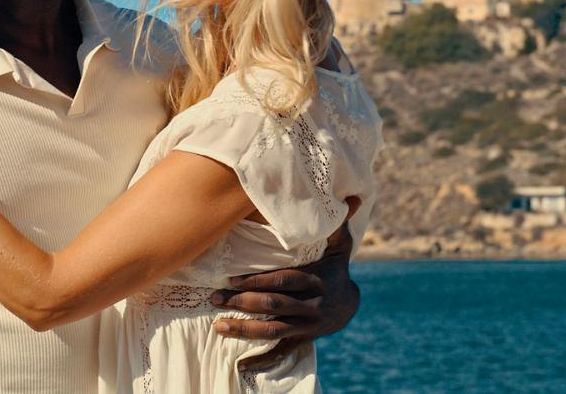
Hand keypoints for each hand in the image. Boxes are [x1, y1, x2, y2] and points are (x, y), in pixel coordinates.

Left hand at [209, 203, 361, 371]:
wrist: (350, 306)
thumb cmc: (335, 270)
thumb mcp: (339, 248)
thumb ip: (336, 226)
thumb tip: (349, 197)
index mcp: (316, 281)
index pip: (284, 281)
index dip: (259, 280)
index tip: (232, 278)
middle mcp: (311, 306)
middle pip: (274, 306)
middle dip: (243, 303)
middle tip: (215, 298)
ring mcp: (305, 327)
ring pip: (272, 331)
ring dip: (244, 330)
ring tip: (217, 326)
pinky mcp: (300, 340)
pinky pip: (281, 353)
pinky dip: (261, 361)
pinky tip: (240, 366)